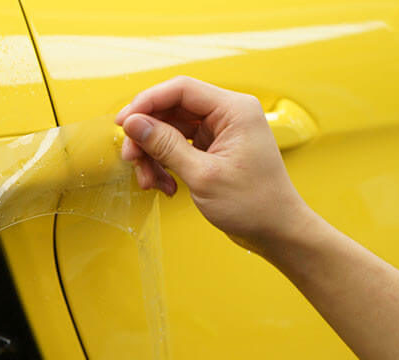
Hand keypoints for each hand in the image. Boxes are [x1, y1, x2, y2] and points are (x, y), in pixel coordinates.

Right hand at [115, 76, 310, 252]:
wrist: (276, 230)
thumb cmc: (254, 204)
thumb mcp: (202, 175)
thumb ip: (166, 146)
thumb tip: (134, 124)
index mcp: (234, 109)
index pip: (181, 89)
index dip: (146, 103)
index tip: (123, 123)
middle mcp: (228, 114)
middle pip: (172, 110)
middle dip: (147, 136)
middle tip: (131, 160)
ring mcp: (221, 132)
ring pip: (171, 131)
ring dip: (154, 156)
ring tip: (149, 182)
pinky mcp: (214, 149)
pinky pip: (179, 147)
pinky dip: (166, 165)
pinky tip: (165, 186)